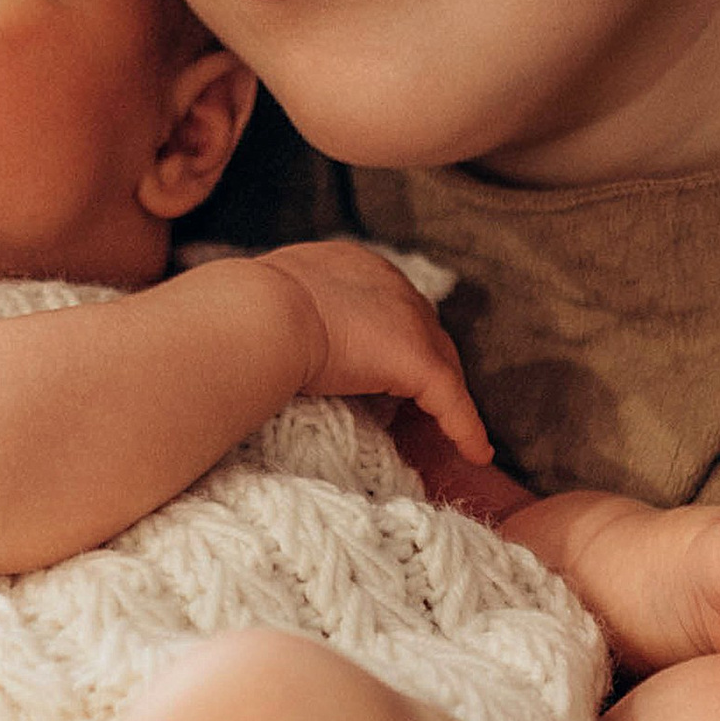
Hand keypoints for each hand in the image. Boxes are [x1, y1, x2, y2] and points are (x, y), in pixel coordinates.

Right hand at [258, 240, 493, 462]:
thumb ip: (279, 316)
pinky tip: (476, 454)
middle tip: (424, 408)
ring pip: (443, 366)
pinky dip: (466, 429)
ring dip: (447, 401)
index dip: (390, 341)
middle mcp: (390, 284)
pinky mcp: (418, 361)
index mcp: (352, 266)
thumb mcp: (264, 304)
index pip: (387, 308)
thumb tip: (259, 332)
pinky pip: (453, 403)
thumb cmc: (243, 314)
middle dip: (429, 368)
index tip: (382, 369)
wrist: (257, 313)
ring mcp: (409, 320)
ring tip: (451, 433)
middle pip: (424, 332)